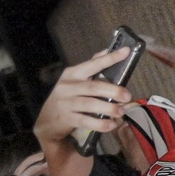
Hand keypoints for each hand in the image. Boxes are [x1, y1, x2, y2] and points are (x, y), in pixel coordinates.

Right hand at [34, 49, 132, 175]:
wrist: (47, 121)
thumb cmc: (68, 97)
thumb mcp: (76, 80)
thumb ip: (91, 67)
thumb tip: (106, 51)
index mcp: (73, 74)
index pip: (93, 64)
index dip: (110, 58)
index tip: (126, 51)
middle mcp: (67, 86)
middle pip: (93, 87)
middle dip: (113, 91)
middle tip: (127, 96)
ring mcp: (65, 103)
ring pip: (90, 104)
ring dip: (109, 108)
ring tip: (121, 111)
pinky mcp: (66, 118)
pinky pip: (86, 120)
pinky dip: (100, 123)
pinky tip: (111, 124)